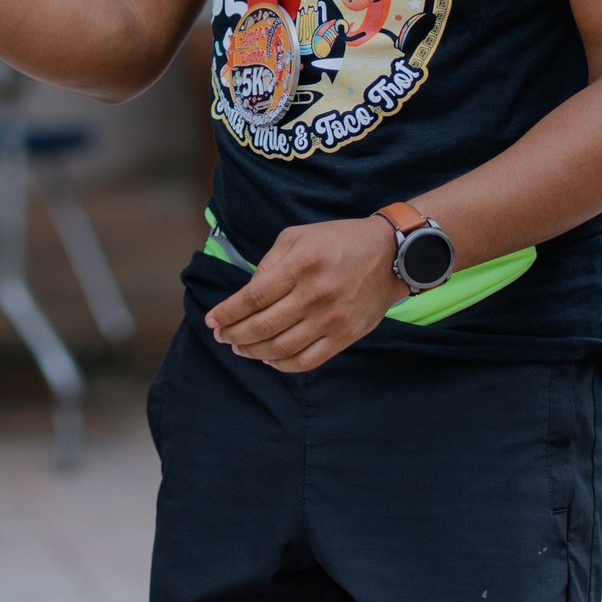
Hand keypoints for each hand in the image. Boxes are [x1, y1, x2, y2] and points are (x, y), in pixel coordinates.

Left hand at [204, 215, 402, 371]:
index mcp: (300, 265)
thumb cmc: (338, 241)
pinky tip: (269, 359)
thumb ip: (268, 263)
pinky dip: (283, 365)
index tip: (212, 320)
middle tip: (221, 336)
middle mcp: (315, 294)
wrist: (390, 254)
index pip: (253, 296)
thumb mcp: (297, 237)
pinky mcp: (346, 336)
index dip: (228, 312)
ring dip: (254, 352)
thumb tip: (247, 294)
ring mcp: (332, 319)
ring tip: (240, 348)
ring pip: (282, 347)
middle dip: (235, 334)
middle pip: (263, 326)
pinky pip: (308, 360)